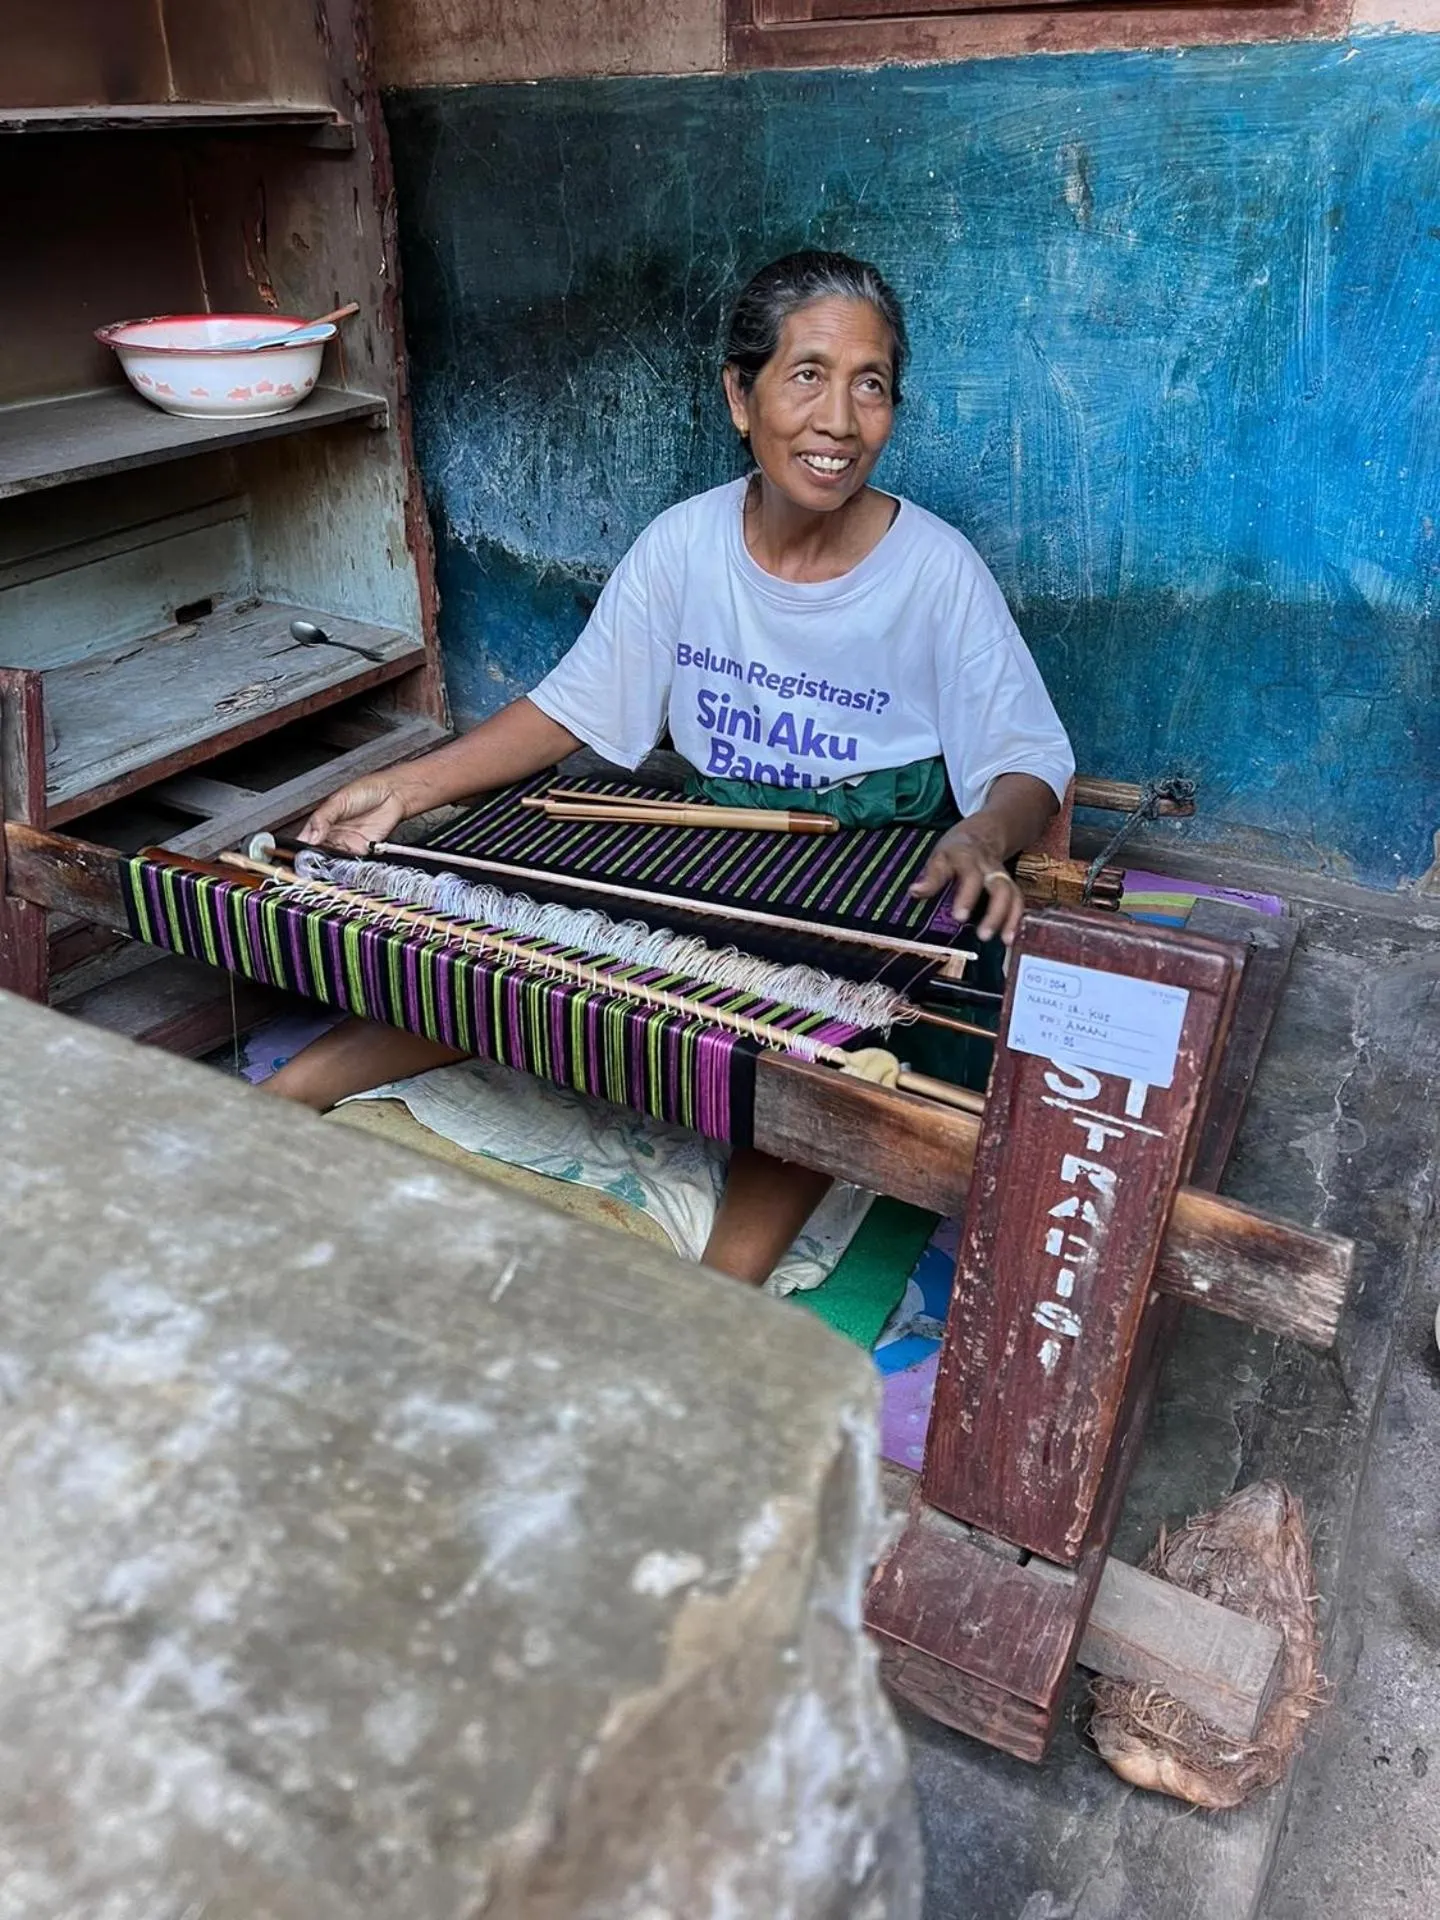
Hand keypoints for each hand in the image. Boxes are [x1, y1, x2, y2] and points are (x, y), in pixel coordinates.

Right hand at [298, 776, 411, 854]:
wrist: (392, 794)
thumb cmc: (367, 791)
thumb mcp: (339, 800)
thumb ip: (323, 818)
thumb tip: (312, 836)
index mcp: (322, 822)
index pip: (306, 839)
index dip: (300, 849)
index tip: (297, 855)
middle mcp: (333, 835)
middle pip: (318, 853)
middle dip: (313, 859)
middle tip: (310, 861)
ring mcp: (347, 843)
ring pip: (333, 860)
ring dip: (329, 863)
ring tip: (326, 861)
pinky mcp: (362, 850)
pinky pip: (351, 861)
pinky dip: (346, 864)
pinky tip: (342, 861)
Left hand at [909, 822, 1024, 945]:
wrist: (982, 834)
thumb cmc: (956, 850)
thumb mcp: (940, 856)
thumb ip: (931, 876)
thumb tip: (915, 892)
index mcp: (970, 859)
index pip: (970, 876)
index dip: (966, 897)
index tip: (959, 917)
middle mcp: (990, 868)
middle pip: (999, 887)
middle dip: (994, 912)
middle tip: (983, 935)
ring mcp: (1002, 877)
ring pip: (1011, 895)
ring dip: (1008, 918)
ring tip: (1003, 940)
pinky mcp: (1009, 885)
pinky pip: (1017, 901)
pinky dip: (1015, 920)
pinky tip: (1009, 938)